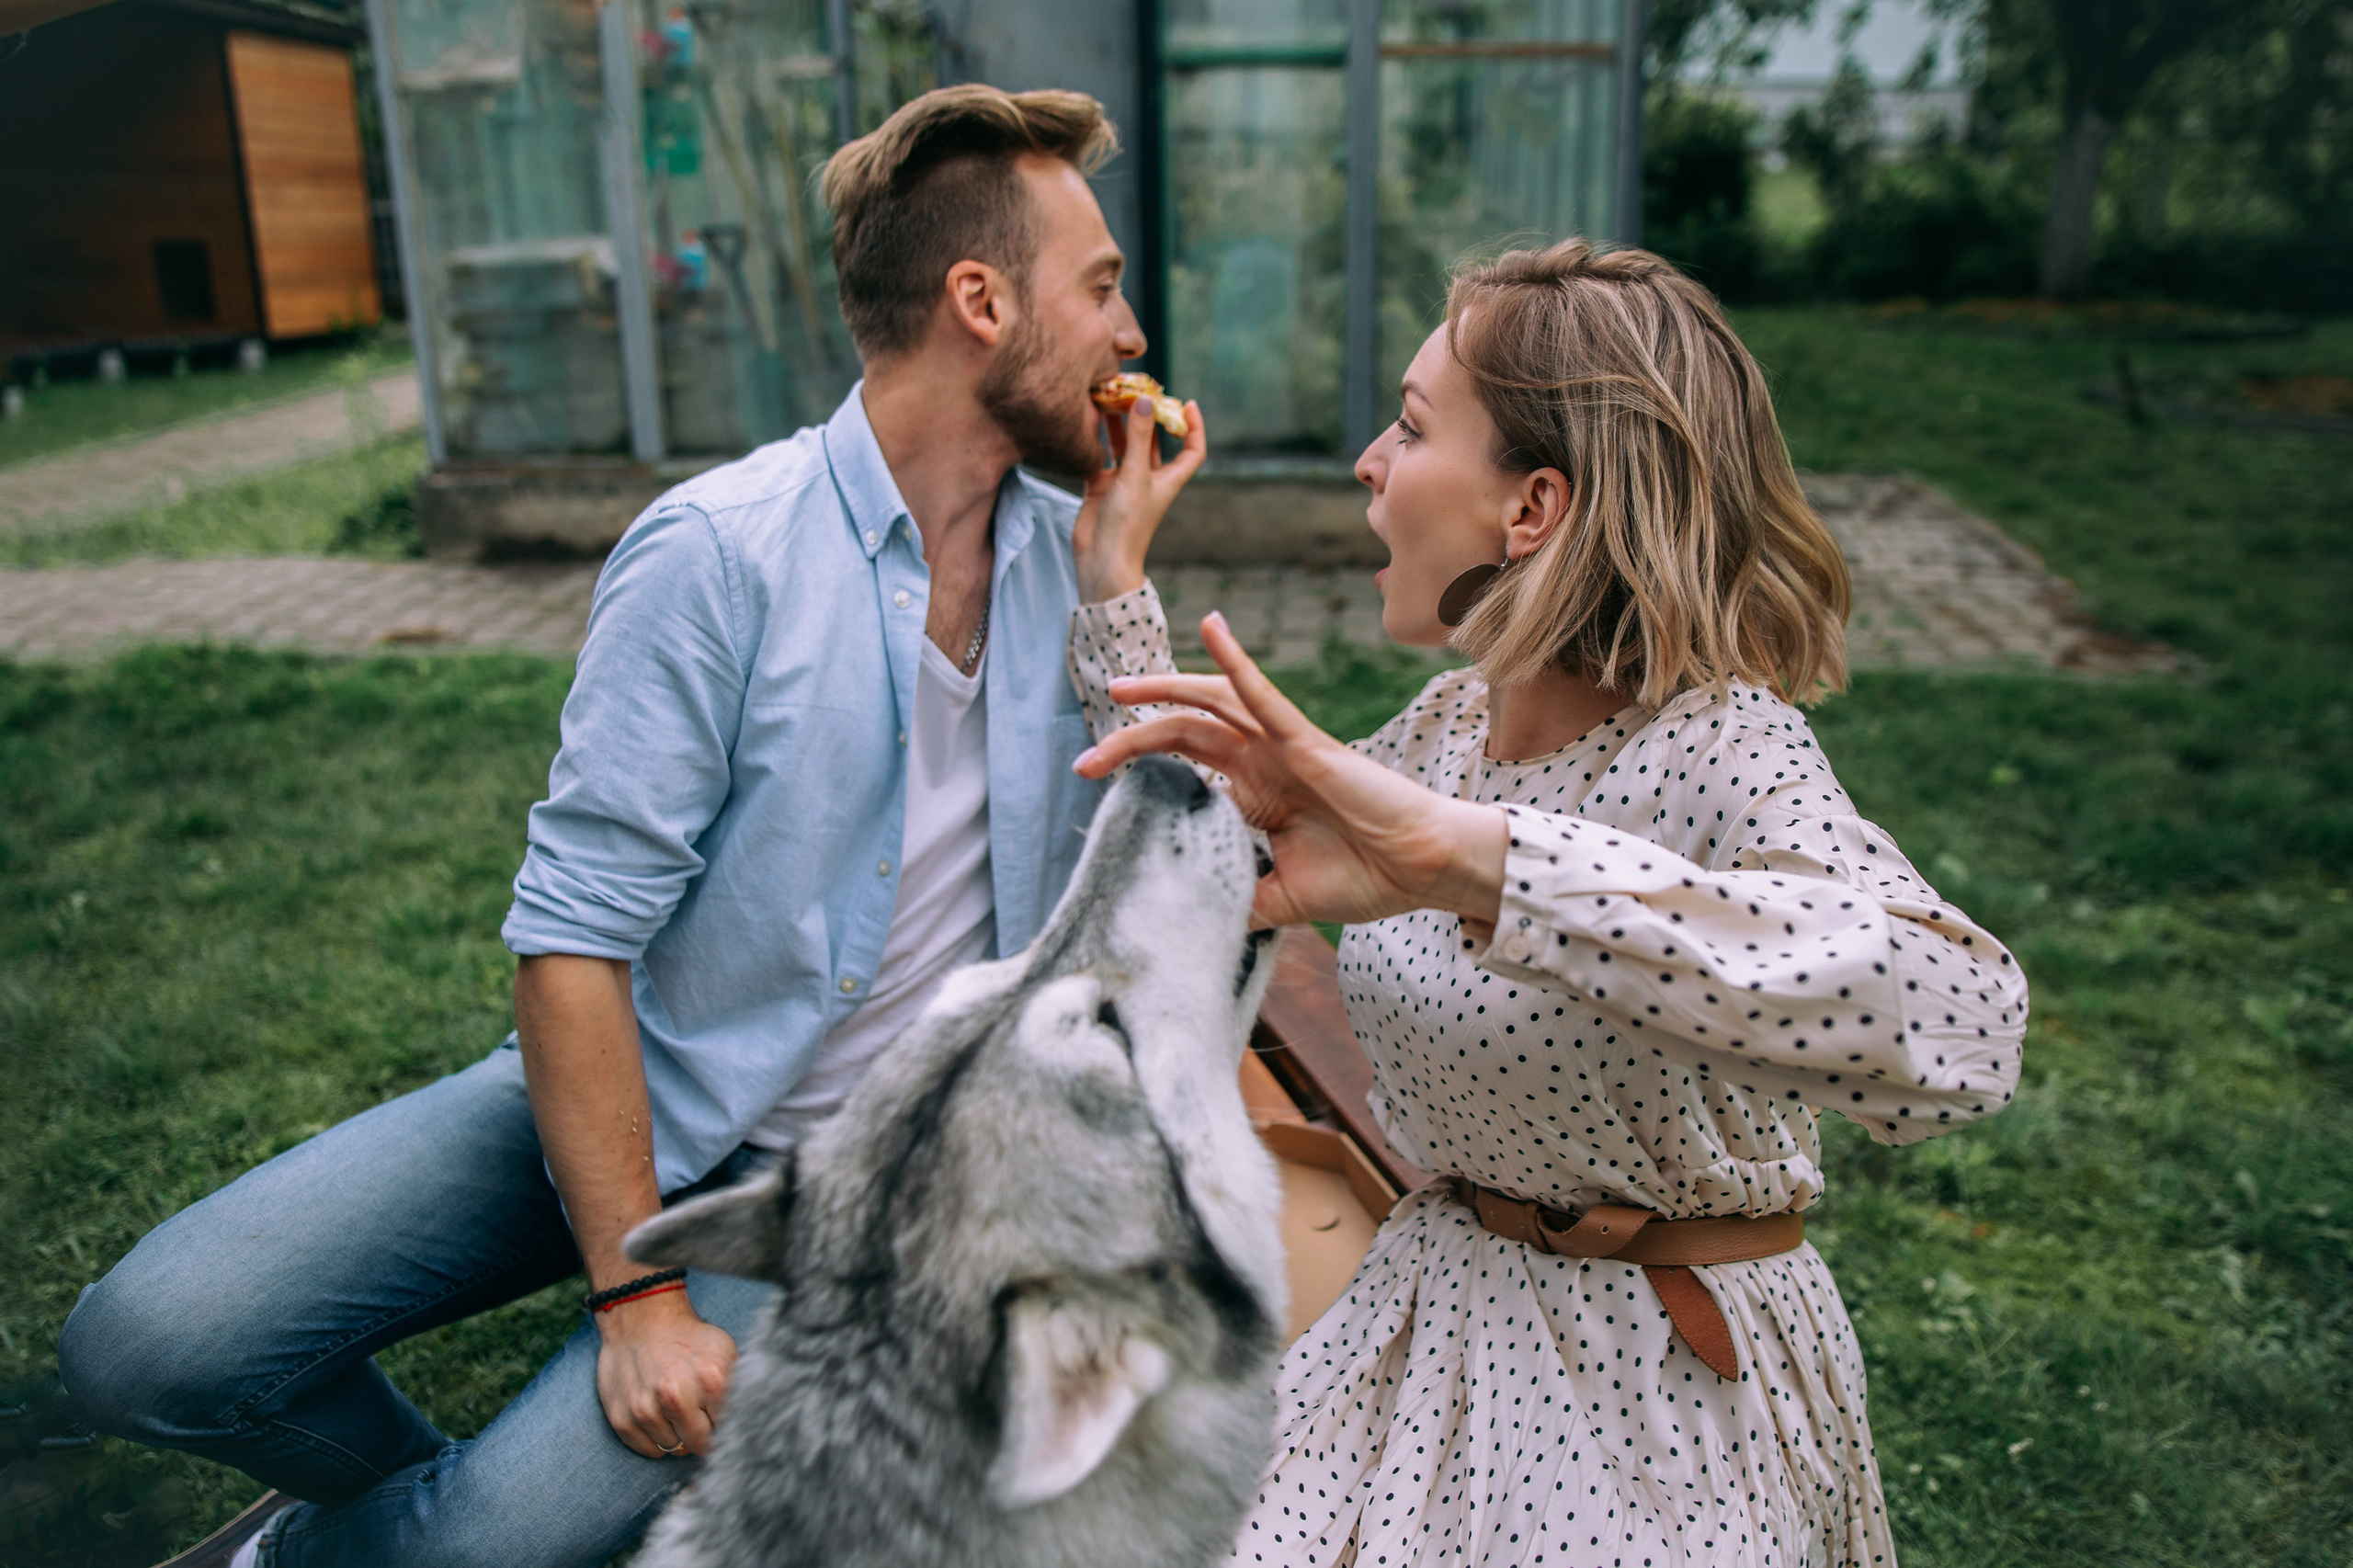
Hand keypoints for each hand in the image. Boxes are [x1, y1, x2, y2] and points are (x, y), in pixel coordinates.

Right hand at [593, 1288, 736, 1458]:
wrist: (641, 1319)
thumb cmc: (688, 1338)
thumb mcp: (725, 1351)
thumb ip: (739, 1387)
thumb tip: (751, 1422)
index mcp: (711, 1379)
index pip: (728, 1430)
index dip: (725, 1426)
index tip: (719, 1419)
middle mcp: (677, 1397)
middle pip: (701, 1446)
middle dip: (703, 1433)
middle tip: (698, 1413)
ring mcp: (646, 1410)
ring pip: (673, 1449)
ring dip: (676, 1434)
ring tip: (674, 1406)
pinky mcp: (622, 1419)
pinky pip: (649, 1450)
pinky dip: (655, 1439)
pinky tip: (656, 1413)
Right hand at [1072, 392, 1205, 601]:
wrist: (1101, 560)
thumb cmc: (1127, 524)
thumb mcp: (1135, 475)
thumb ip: (1138, 437)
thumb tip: (1145, 400)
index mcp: (1167, 479)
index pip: (1191, 450)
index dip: (1194, 427)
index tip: (1187, 403)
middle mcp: (1148, 479)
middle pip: (1152, 440)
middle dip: (1146, 416)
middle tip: (1136, 389)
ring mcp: (1123, 483)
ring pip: (1124, 445)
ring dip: (1119, 424)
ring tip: (1108, 397)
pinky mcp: (1101, 487)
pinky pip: (1100, 457)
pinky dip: (1096, 441)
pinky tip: (1088, 423)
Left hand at [1074, 611, 1508, 929]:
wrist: (1420, 871)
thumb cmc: (1364, 877)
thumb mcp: (1280, 898)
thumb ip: (1234, 899)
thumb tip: (1183, 921)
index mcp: (1254, 793)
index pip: (1183, 767)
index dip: (1138, 771)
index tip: (1093, 789)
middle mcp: (1262, 761)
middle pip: (1183, 732)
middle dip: (1131, 738)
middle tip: (1085, 760)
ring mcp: (1282, 746)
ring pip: (1211, 703)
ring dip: (1164, 688)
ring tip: (1121, 689)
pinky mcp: (1305, 741)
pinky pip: (1263, 693)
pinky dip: (1235, 659)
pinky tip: (1211, 626)